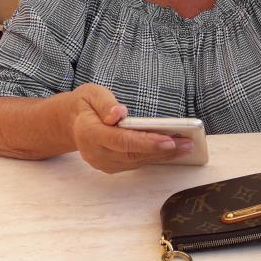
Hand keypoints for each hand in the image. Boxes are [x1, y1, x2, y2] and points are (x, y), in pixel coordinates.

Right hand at [68, 83, 192, 172]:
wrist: (72, 122)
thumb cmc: (85, 105)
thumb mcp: (91, 94)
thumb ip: (105, 103)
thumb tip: (119, 114)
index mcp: (89, 133)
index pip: (121, 141)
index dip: (146, 142)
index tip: (169, 140)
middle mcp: (95, 153)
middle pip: (133, 154)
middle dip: (162, 150)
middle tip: (188, 143)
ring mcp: (103, 163)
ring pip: (136, 162)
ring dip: (163, 156)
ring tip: (186, 146)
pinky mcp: (111, 167)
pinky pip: (135, 164)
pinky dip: (154, 157)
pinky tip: (172, 150)